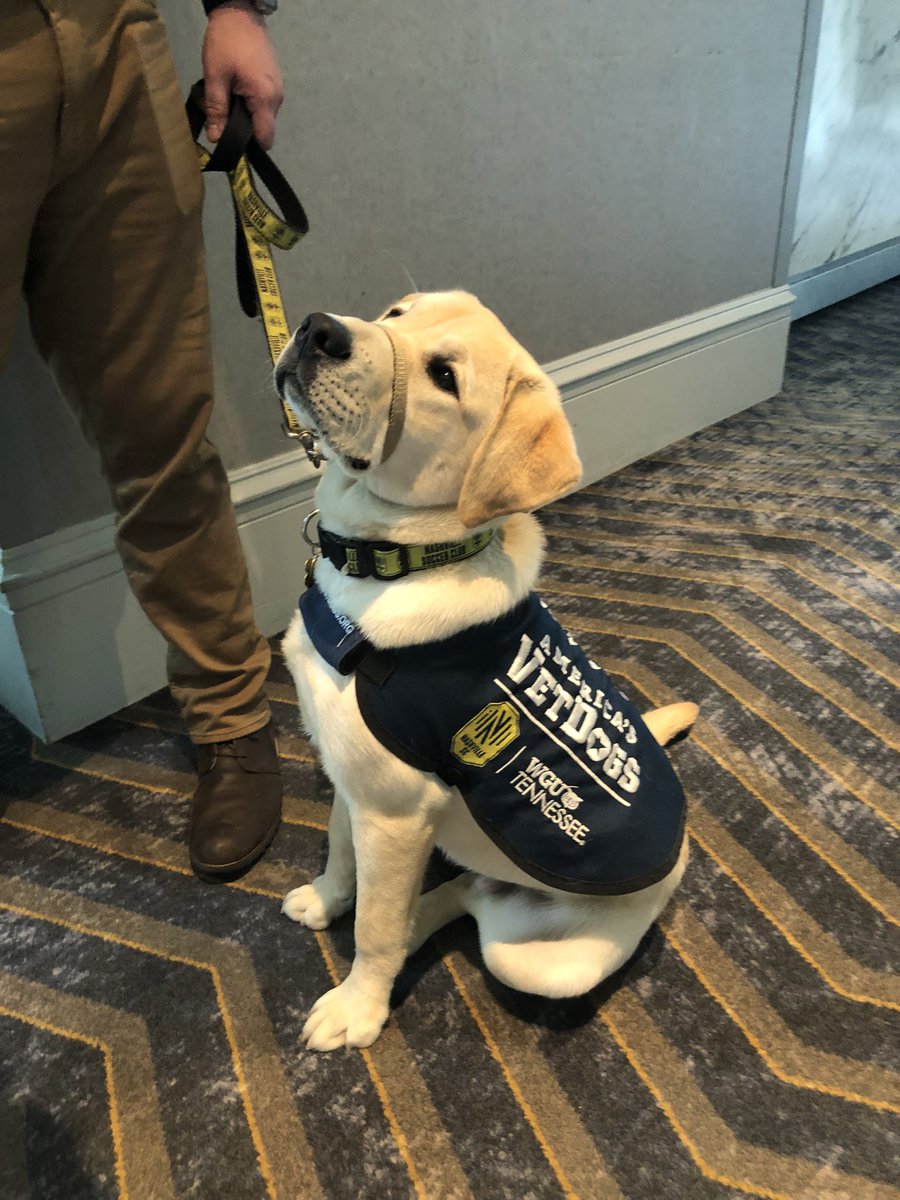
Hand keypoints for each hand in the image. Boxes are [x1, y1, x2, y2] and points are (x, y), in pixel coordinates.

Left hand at [202, 2, 283, 149]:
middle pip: (263, 128)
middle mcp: (277, 98)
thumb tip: (216, 139)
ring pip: (262, 115)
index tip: (231, 139)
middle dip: (244, 127)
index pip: (265, 139)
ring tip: (228, 96)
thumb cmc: (226, 43)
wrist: (239, 12)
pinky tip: (236, 87)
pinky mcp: (274, 80)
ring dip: (245, 113)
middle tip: (222, 113)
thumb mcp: (215, 77)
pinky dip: (250, 101)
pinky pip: (263, 102)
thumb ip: (217, 110)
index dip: (248, 144)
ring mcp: (278, 88)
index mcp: (265, 99)